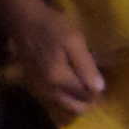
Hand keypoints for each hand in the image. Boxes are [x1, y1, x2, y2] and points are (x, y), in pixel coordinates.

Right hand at [3, 0, 104, 120]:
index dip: (97, 93)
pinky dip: (65, 96)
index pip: (84, 96)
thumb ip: (85, 65)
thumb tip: (99, 88)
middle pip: (73, 107)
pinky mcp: (34, 84)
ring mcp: (39, 89)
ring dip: (77, 100)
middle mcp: (47, 90)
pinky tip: (72, 83)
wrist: (23, 21)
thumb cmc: (51, 27)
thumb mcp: (73, 40)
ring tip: (88, 85)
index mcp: (58, 79)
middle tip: (98, 87)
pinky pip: (54, 98)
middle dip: (88, 101)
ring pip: (63, 104)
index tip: (106, 84)